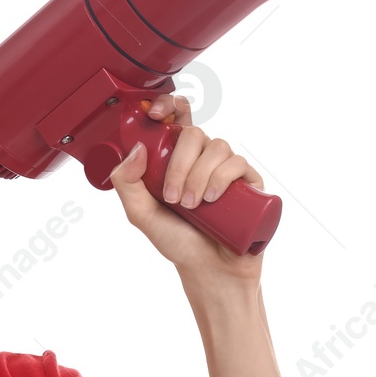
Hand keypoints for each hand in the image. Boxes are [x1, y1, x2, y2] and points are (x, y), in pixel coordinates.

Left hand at [107, 93, 267, 282]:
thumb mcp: (141, 214)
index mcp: (177, 159)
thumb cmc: (178, 243)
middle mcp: (203, 160)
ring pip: (217, 147)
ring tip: (192, 206)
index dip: (168, 106)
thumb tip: (137, 148)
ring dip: (199, 175)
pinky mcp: (249, 183)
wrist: (210, 271)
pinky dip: (221, 178)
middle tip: (173, 197)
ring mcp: (227, 170)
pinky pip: (237, 163)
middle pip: (194, 134)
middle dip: (179, 164)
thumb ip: (127, 183)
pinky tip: (211, 199)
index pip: (177, 120)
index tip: (154, 114)